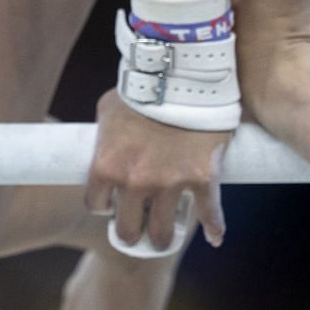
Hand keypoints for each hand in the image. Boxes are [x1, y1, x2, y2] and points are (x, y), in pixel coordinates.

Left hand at [84, 89, 229, 252]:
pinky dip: (214, 227)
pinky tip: (214, 236)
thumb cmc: (139, 87)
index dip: (104, 205)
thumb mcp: (108, 110)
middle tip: (137, 228)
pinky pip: (209, 214)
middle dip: (131, 232)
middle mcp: (134, 181)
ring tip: (165, 235)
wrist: (179, 71)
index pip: (96, 204)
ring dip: (163, 237)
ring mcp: (169, 183)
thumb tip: (106, 143)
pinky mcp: (202, 178)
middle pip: (128, 229)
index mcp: (106, 166)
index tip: (112, 203)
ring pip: (163, 232)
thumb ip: (105, 135)